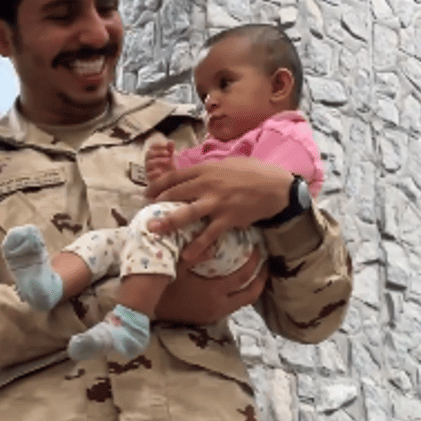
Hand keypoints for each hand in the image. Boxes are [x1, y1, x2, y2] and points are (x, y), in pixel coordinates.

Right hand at [145, 141, 175, 184]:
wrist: (167, 182)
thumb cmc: (167, 168)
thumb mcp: (170, 158)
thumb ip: (170, 150)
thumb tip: (171, 141)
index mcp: (153, 154)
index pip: (152, 147)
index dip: (158, 145)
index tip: (167, 145)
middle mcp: (148, 161)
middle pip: (149, 153)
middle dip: (159, 152)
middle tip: (168, 153)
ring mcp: (148, 169)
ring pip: (149, 163)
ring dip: (158, 160)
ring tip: (168, 160)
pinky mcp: (149, 178)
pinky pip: (148, 175)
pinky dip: (154, 172)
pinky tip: (160, 171)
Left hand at [145, 157, 292, 263]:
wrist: (276, 187)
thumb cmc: (253, 173)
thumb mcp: (228, 164)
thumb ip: (209, 171)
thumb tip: (194, 175)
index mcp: (206, 169)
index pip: (174, 176)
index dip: (157, 185)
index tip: (147, 194)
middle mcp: (207, 184)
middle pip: (174, 193)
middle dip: (156, 203)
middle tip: (145, 214)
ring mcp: (216, 203)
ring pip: (186, 213)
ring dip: (167, 223)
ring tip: (153, 231)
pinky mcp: (227, 219)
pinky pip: (208, 234)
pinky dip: (197, 246)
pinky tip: (186, 256)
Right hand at [154, 249, 267, 323]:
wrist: (147, 311)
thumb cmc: (162, 287)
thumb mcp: (177, 266)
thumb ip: (196, 253)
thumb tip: (214, 241)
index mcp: (214, 292)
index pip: (244, 276)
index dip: (255, 262)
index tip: (258, 248)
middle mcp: (219, 306)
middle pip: (251, 294)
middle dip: (261, 278)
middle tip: (265, 263)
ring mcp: (215, 314)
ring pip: (243, 302)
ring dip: (251, 288)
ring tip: (255, 273)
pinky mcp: (209, 318)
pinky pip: (232, 306)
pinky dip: (239, 295)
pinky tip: (236, 284)